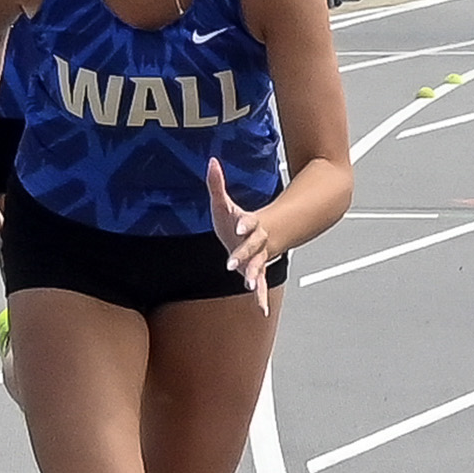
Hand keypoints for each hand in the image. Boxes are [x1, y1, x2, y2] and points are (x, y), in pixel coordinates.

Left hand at [207, 157, 278, 314]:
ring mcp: (258, 259)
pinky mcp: (255, 272)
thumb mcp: (225, 203)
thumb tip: (211, 161)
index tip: (239, 225)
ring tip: (249, 285)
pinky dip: (259, 297)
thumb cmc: (237, 221)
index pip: (248, 223)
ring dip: (254, 277)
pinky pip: (259, 285)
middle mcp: (257, 243)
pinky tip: (262, 311)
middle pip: (252, 248)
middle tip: (233, 264)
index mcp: (250, 225)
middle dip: (244, 255)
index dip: (245, 223)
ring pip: (258, 268)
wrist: (259, 237)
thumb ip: (217, 183)